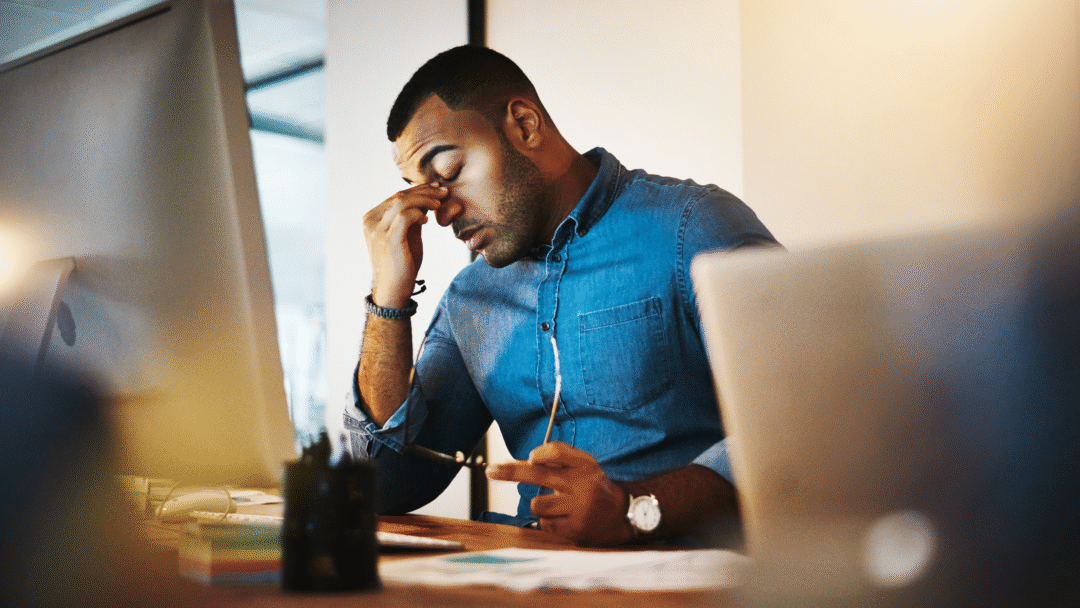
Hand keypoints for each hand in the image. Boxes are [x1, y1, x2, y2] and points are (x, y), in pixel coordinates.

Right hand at [362, 183, 447, 307]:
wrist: (393, 290)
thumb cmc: (401, 263)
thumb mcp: (407, 234)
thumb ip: (413, 217)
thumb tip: (427, 198)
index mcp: (372, 218)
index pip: (396, 196)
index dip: (418, 189)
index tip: (436, 188)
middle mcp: (370, 221)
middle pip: (399, 196)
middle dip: (424, 191)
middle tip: (443, 191)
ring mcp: (377, 230)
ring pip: (402, 202)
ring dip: (424, 199)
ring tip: (439, 203)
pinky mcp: (388, 240)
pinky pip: (405, 216)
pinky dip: (418, 213)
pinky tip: (427, 220)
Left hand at [486, 442, 633, 545]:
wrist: (623, 515)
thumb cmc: (594, 485)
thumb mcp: (585, 463)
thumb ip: (560, 454)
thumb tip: (530, 458)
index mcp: (584, 466)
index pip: (558, 452)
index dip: (542, 454)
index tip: (529, 457)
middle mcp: (581, 486)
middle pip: (538, 474)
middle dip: (510, 472)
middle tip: (490, 470)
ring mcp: (577, 510)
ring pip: (538, 504)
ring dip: (540, 505)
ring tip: (557, 505)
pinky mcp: (574, 531)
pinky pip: (545, 525)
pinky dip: (549, 521)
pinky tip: (564, 519)